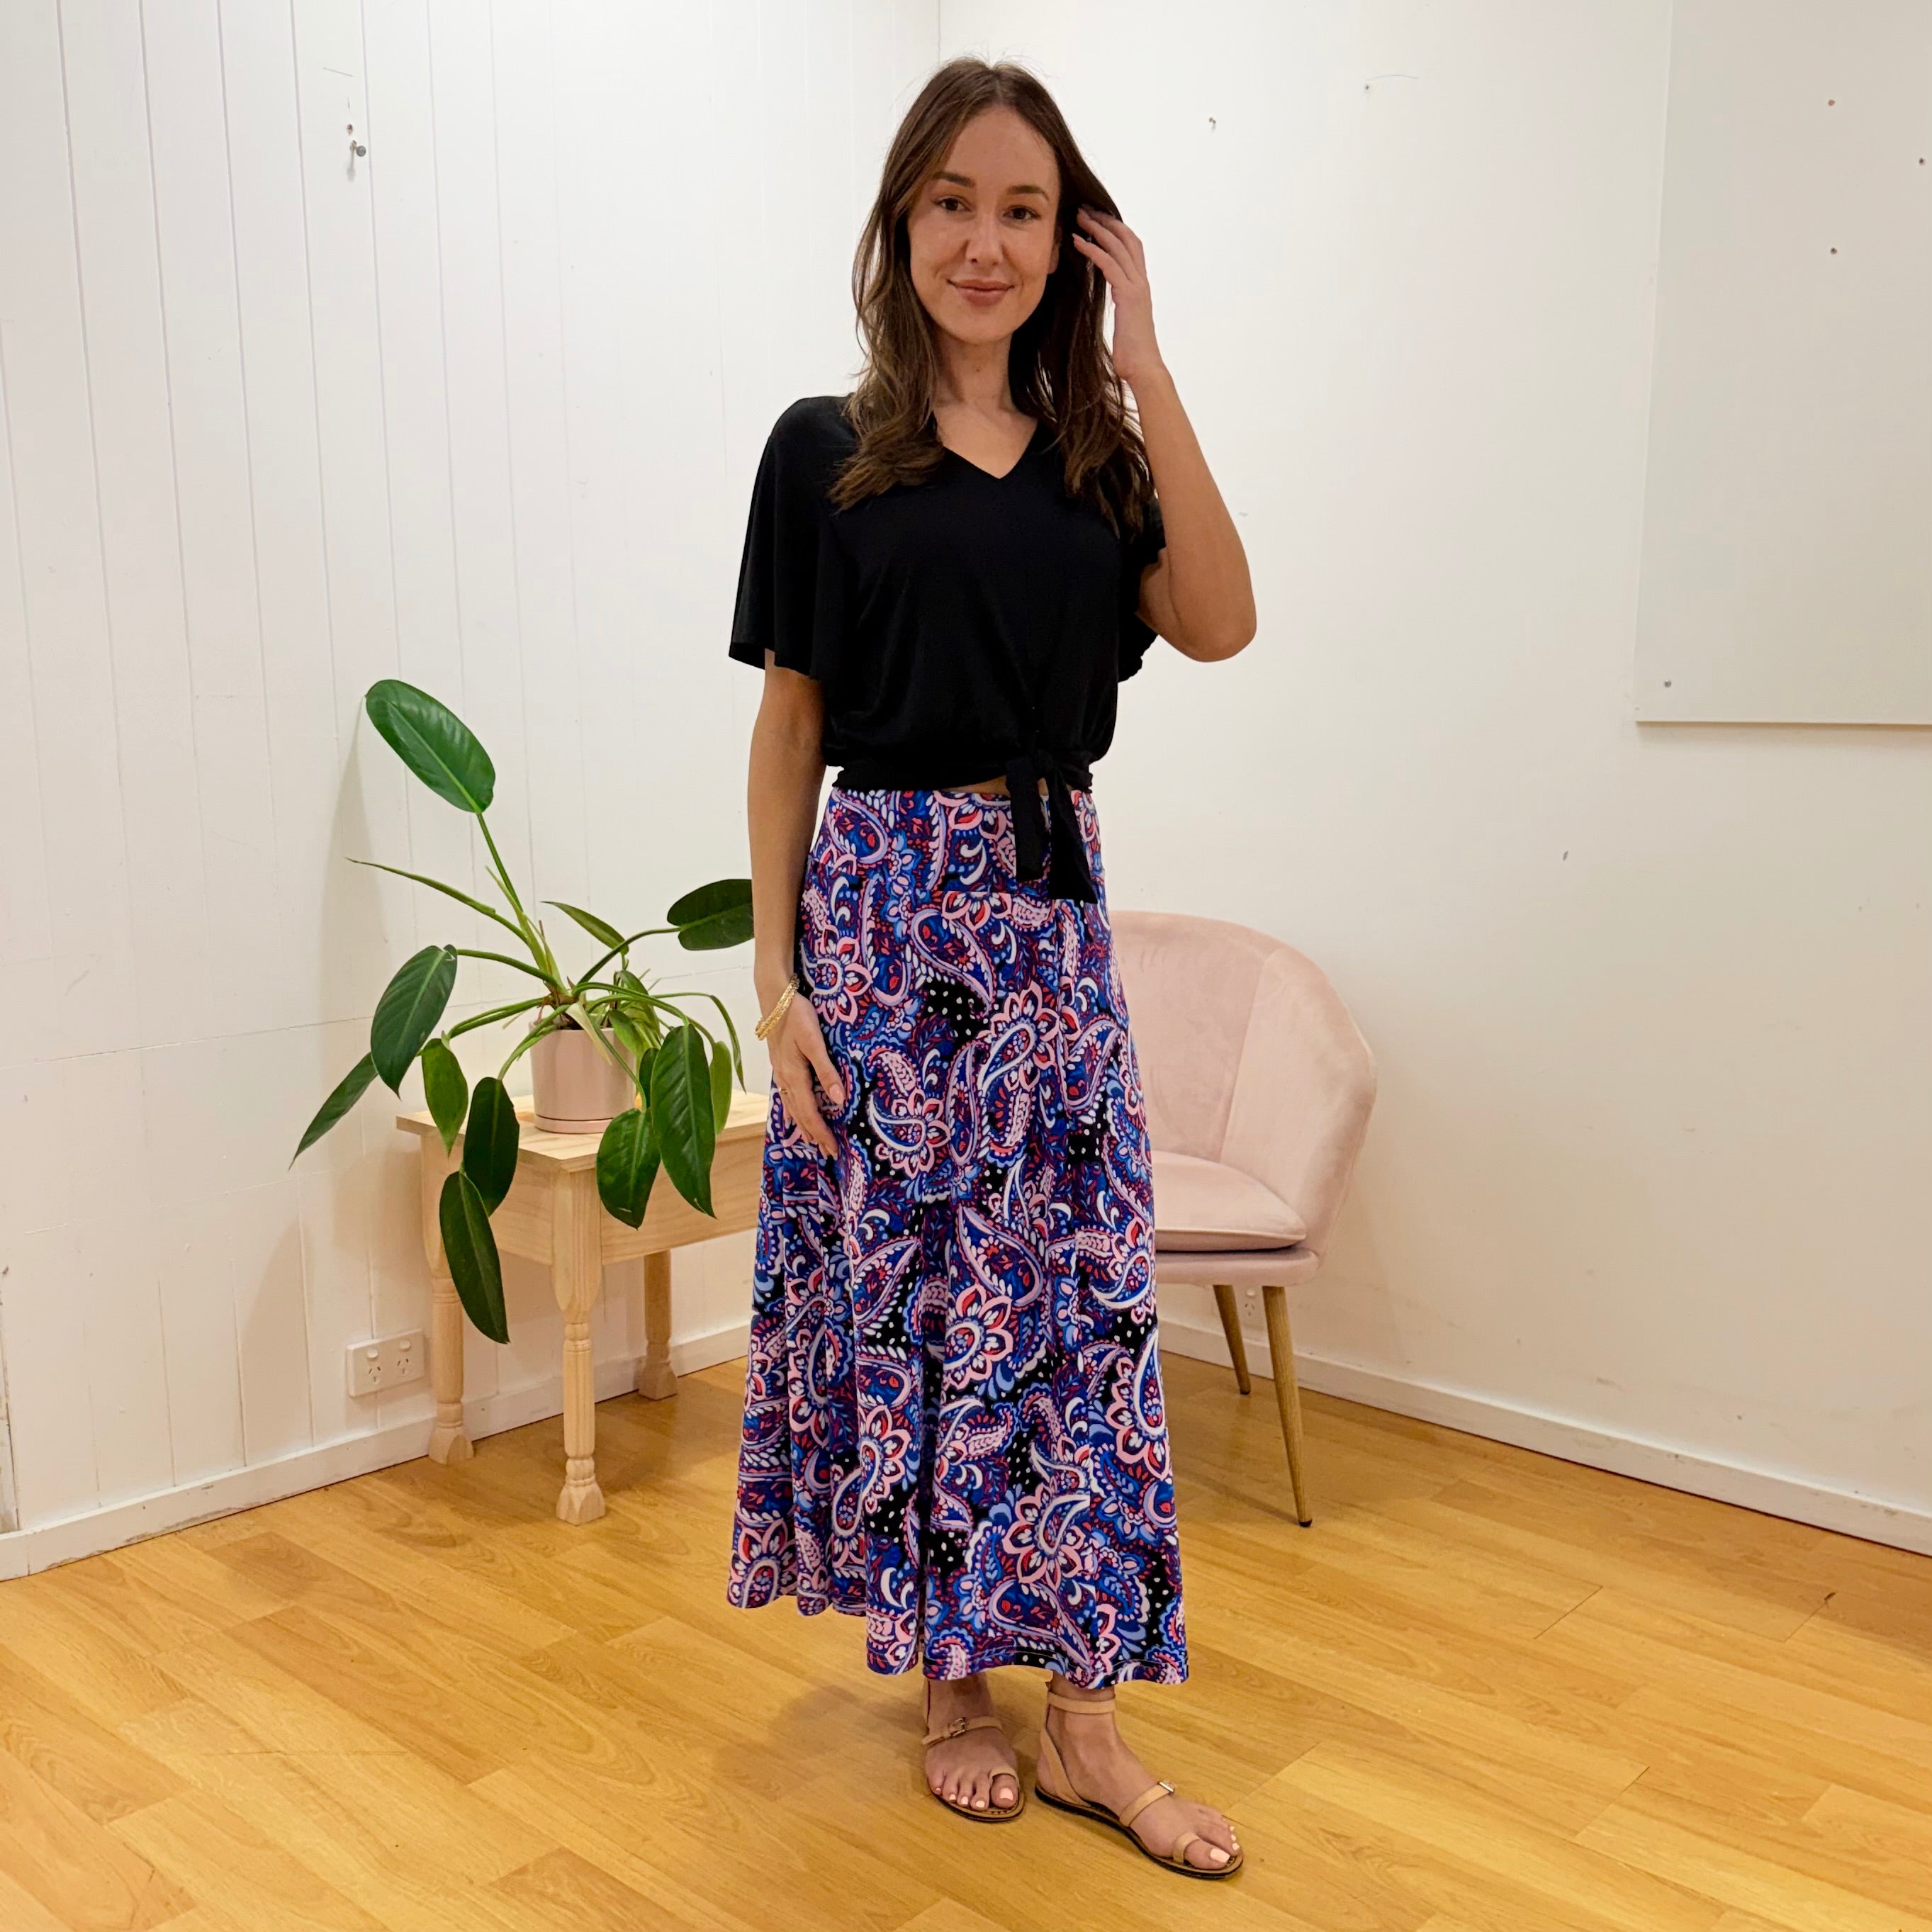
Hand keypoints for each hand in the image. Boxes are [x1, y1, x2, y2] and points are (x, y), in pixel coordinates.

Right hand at [768, 989, 844, 1159]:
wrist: (774, 998)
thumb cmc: (797, 1016)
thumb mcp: (815, 1041)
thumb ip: (827, 1071)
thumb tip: (839, 1100)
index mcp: (795, 1076)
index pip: (810, 1113)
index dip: (822, 1132)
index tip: (833, 1148)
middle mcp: (785, 1079)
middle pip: (800, 1114)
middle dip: (815, 1135)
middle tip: (829, 1152)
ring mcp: (780, 1073)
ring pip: (792, 1107)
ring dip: (803, 1125)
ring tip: (813, 1140)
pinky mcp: (779, 1065)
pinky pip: (787, 1096)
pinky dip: (793, 1110)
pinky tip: (795, 1114)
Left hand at [1071, 206, 1163, 389]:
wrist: (1144, 368)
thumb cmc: (1132, 353)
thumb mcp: (1125, 322)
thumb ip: (1121, 306)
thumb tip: (1112, 301)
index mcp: (1141, 287)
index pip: (1131, 247)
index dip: (1115, 230)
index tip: (1096, 220)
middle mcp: (1141, 282)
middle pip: (1126, 239)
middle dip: (1106, 221)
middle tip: (1085, 209)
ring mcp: (1137, 287)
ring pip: (1118, 246)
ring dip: (1097, 228)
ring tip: (1079, 217)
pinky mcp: (1128, 296)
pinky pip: (1109, 264)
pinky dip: (1093, 250)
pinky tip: (1078, 242)